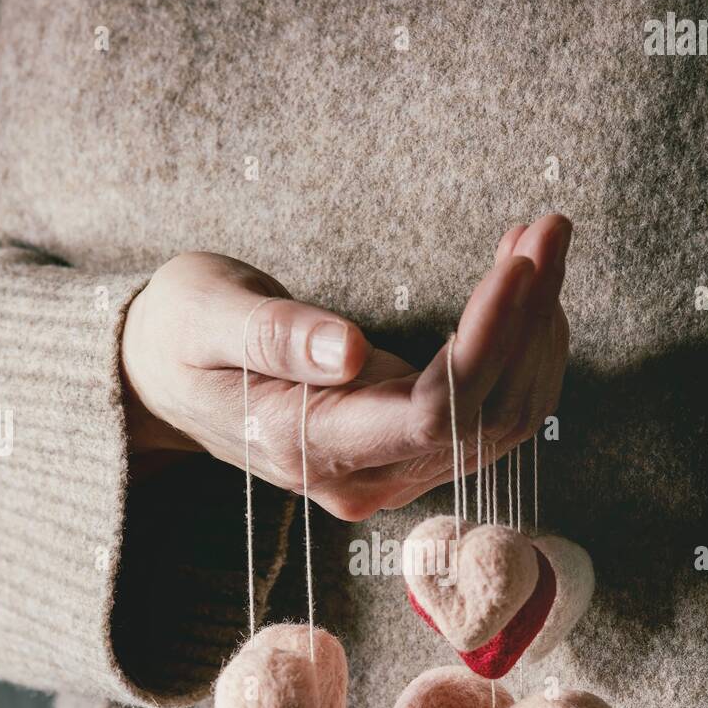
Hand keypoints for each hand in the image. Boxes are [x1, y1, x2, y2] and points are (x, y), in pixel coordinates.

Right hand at [120, 215, 570, 519]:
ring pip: (502, 420)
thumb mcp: (206, 315)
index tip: (517, 262)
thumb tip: (349, 352)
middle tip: (546, 229)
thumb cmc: (178, 335)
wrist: (161, 377)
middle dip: (528, 323)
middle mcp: (363, 478)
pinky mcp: (407, 448)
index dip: (489, 343)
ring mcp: (390, 471)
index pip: (433, 414)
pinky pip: (488, 412)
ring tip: (540, 242)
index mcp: (309, 448)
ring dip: (535, 333)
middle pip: (485, 419)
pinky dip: (519, 349)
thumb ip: (272, 336)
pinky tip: (525, 289)